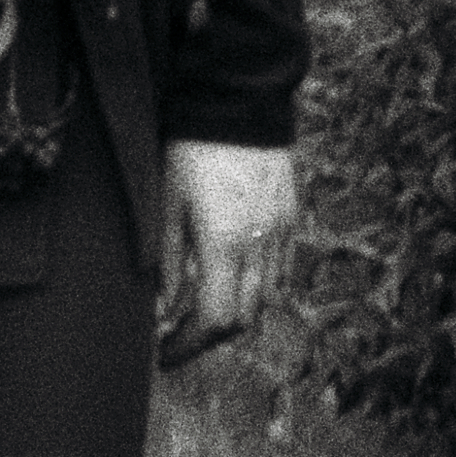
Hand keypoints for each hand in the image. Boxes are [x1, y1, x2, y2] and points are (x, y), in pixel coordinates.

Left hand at [158, 140, 295, 370]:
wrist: (238, 102)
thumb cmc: (191, 149)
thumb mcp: (167, 204)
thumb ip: (166, 261)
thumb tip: (164, 310)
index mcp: (223, 244)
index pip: (213, 320)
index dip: (188, 346)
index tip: (165, 355)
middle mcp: (259, 245)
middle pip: (242, 319)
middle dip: (210, 337)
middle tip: (180, 336)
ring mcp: (281, 232)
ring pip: (267, 299)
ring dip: (237, 314)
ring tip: (206, 308)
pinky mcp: (291, 217)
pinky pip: (282, 271)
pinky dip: (260, 287)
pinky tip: (236, 279)